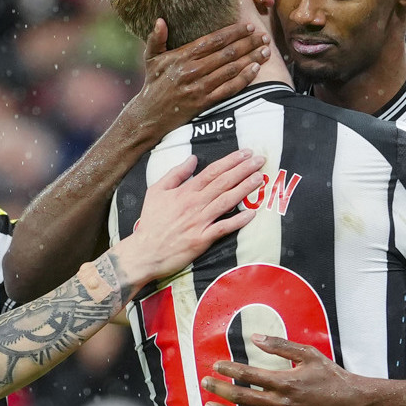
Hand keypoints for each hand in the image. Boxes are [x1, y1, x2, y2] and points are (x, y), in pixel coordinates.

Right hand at [111, 151, 263, 285]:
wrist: (145, 252)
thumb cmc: (150, 221)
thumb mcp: (156, 191)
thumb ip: (175, 174)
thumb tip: (193, 159)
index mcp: (184, 191)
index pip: (212, 171)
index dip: (231, 161)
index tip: (246, 153)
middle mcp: (194, 204)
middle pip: (223, 183)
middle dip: (243, 170)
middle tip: (260, 160)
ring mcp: (199, 222)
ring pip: (226, 201)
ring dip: (244, 189)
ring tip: (259, 178)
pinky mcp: (202, 239)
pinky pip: (223, 228)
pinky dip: (237, 221)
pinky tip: (252, 213)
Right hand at [119, 19, 271, 140]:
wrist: (149, 116)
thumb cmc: (153, 84)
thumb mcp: (151, 59)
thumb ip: (156, 39)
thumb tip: (160, 20)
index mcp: (182, 56)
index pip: (213, 40)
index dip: (234, 32)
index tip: (249, 27)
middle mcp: (192, 70)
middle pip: (227, 53)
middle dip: (248, 43)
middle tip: (264, 36)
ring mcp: (199, 87)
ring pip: (231, 69)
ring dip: (251, 58)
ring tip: (265, 50)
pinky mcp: (204, 102)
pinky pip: (229, 88)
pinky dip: (244, 78)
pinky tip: (256, 69)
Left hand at [200, 334, 364, 405]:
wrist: (352, 404)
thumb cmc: (330, 376)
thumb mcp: (309, 354)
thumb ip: (281, 346)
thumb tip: (255, 337)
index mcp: (286, 382)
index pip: (250, 375)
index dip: (230, 370)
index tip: (216, 365)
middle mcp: (283, 403)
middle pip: (244, 398)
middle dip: (221, 390)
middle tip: (205, 384)